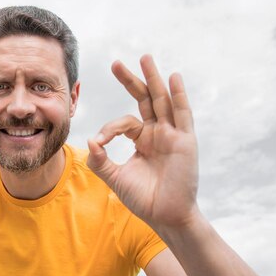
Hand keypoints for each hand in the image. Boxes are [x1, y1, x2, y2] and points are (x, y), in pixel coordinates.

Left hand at [87, 55, 198, 230]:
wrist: (166, 217)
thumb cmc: (144, 199)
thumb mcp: (116, 178)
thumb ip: (101, 162)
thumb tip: (89, 142)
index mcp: (143, 139)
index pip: (124, 122)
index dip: (110, 129)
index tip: (100, 142)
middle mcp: (158, 133)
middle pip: (144, 100)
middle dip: (130, 80)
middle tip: (115, 63)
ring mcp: (173, 134)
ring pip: (162, 101)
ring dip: (153, 79)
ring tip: (144, 58)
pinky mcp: (185, 141)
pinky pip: (182, 114)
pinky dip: (178, 95)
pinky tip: (172, 78)